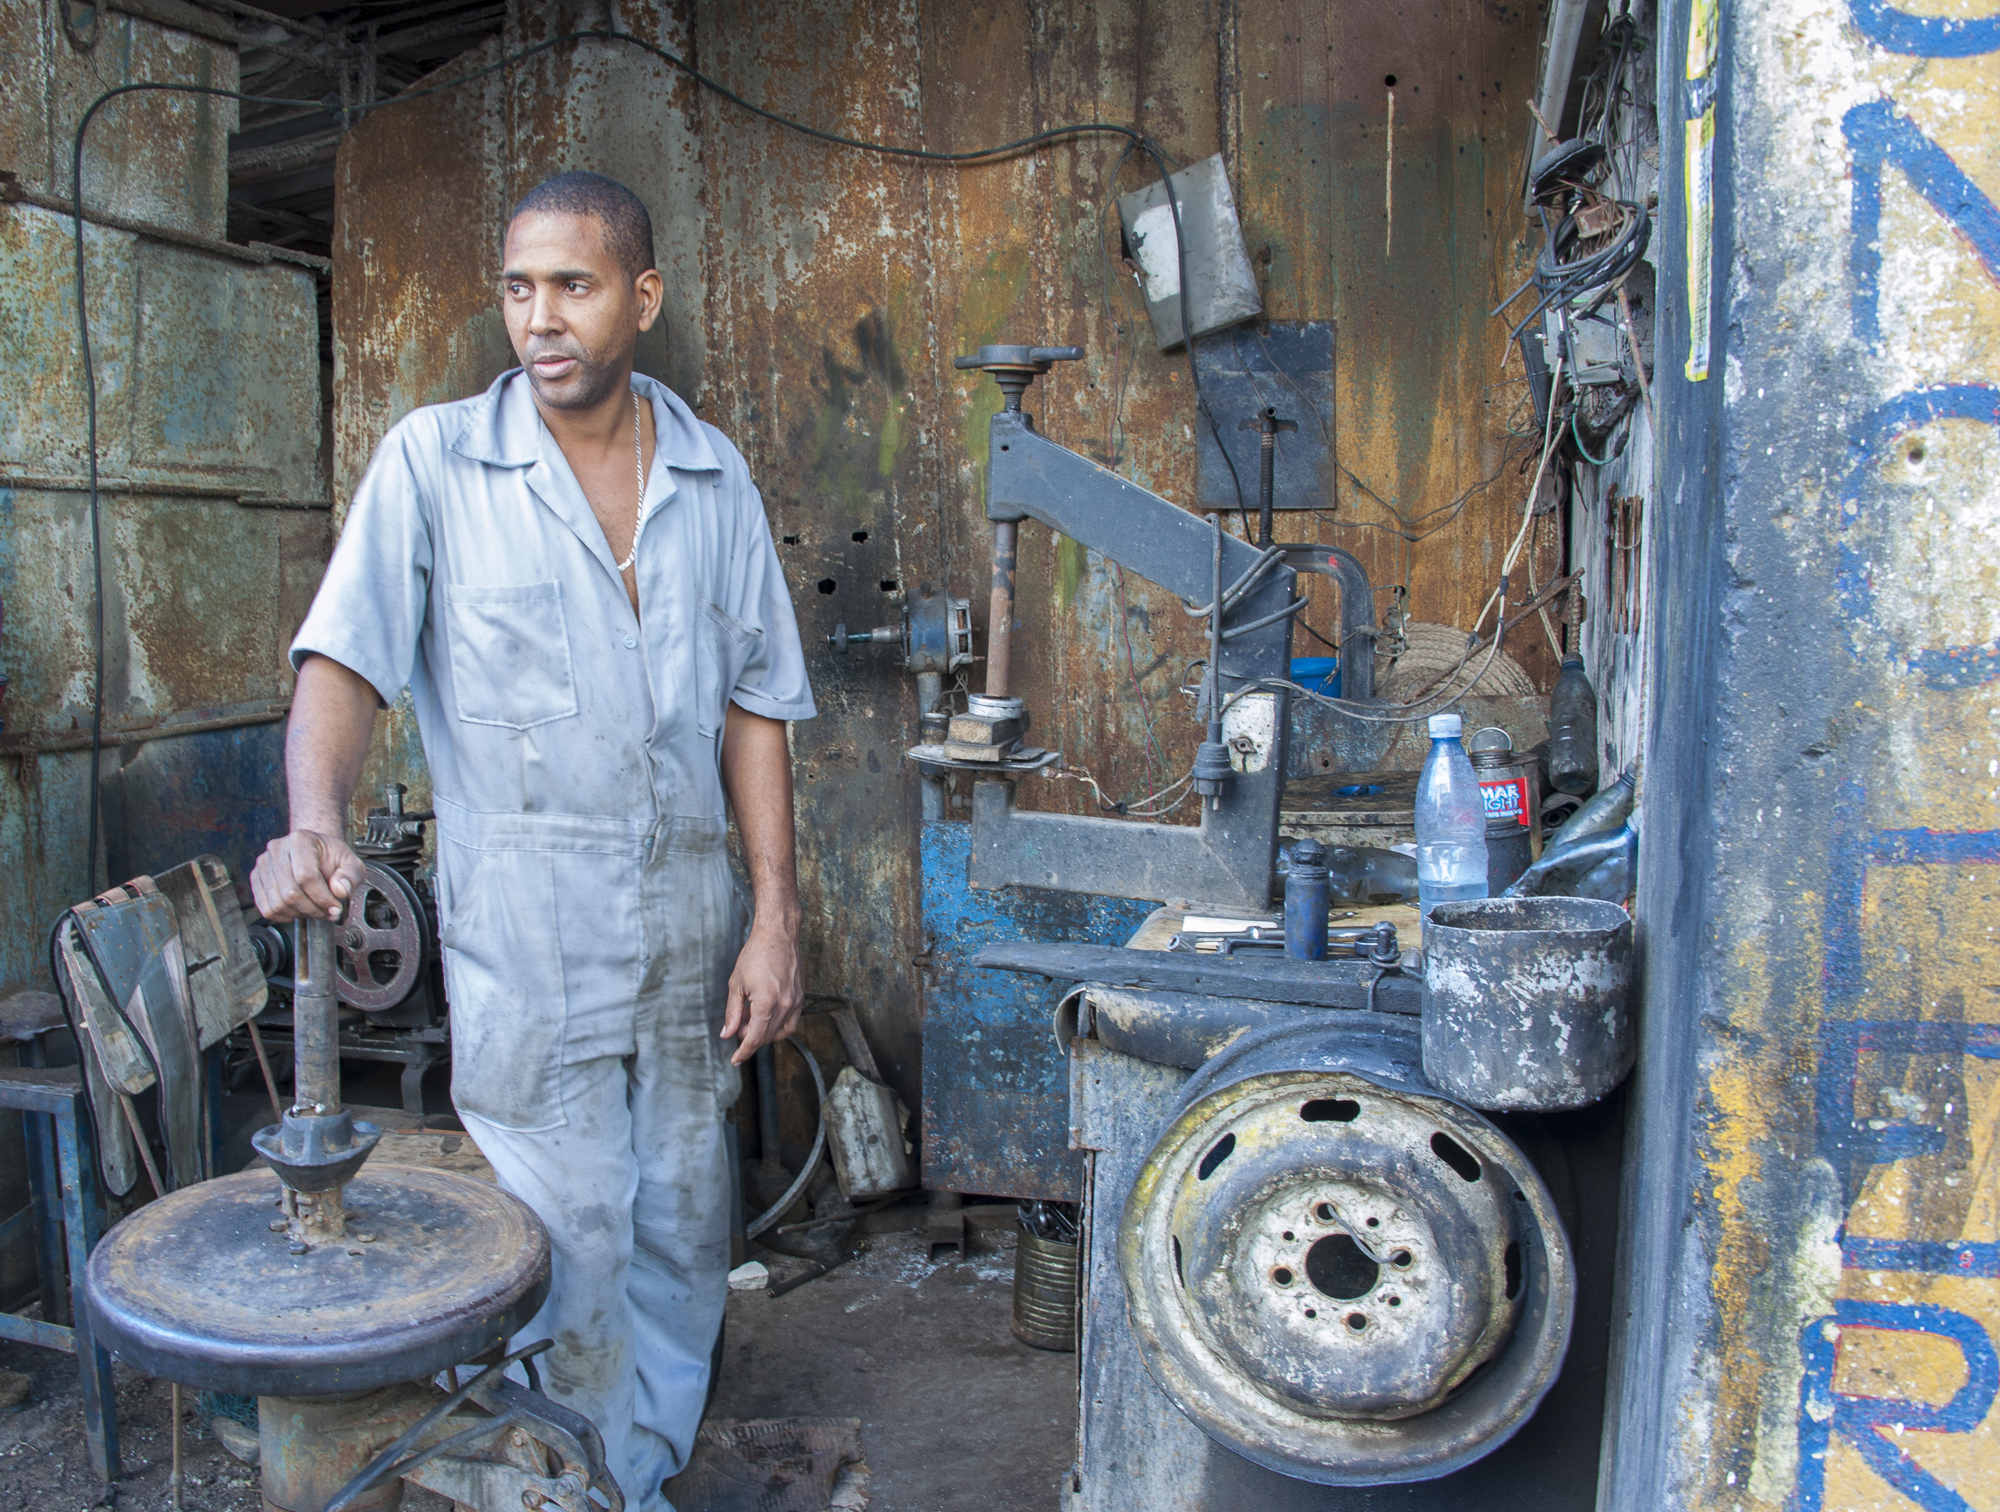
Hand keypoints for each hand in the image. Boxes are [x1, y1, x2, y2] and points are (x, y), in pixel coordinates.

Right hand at [250, 830, 364, 922]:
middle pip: (290, 893)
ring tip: (314, 910)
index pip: (306, 876)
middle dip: (313, 909)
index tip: (335, 908)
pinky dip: (284, 916)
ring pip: (277, 904)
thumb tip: (340, 890)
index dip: (322, 898)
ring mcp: (264, 864)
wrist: (314, 851)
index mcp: (301, 840)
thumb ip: (351, 875)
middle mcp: (277, 849)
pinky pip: (266, 909)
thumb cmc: (330, 856)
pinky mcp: (256, 878)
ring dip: (299, 914)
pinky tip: (298, 910)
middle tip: (327, 912)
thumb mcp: (351, 862)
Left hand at [720, 919, 803, 1065]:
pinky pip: (792, 1022)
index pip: (755, 1039)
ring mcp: (796, 1002)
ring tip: (750, 1023)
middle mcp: (785, 1006)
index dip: (743, 1052)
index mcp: (767, 1004)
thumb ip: (732, 1013)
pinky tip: (767, 1018)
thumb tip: (727, 1034)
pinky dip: (779, 1027)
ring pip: (781, 1032)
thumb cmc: (756, 955)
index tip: (735, 1060)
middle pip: (767, 1037)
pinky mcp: (801, 997)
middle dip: (751, 1040)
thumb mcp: (736, 984)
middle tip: (737, 1031)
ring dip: (765, 1034)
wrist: (778, 935)